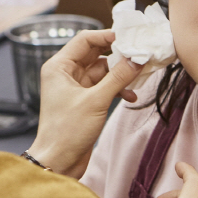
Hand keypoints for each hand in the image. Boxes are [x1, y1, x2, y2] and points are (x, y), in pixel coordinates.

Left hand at [30, 29, 141, 177]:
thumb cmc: (66, 132)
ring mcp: (76, 88)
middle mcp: (66, 74)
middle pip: (96, 54)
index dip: (107, 36)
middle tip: (139, 55)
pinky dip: (117, 89)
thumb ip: (118, 78)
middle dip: (118, 55)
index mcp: (59, 67)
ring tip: (138, 78)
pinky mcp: (85, 101)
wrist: (59, 162)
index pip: (85, 40)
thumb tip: (137, 59)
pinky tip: (130, 96)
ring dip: (120, 74)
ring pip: (103, 71)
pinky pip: (104, 87)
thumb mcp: (96, 101)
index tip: (128, 38)